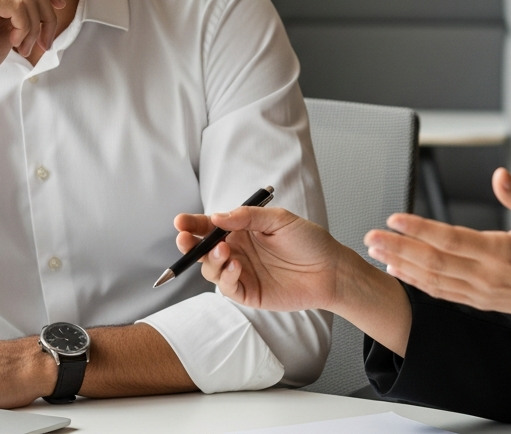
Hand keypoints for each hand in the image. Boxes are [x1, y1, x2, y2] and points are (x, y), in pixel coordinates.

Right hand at [174, 207, 346, 312]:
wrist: (329, 269)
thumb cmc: (308, 240)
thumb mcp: (279, 219)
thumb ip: (248, 217)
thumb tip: (217, 217)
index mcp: (241, 229)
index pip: (211, 226)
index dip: (194, 224)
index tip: (180, 222)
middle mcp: (238, 250)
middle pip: (204, 249)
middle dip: (190, 244)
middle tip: (185, 238)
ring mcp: (242, 272)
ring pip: (211, 269)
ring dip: (211, 259)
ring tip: (224, 250)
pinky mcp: (249, 293)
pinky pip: (228, 287)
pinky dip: (227, 277)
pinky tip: (235, 266)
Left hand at [364, 167, 510, 387]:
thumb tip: (498, 174)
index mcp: (501, 252)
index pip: (451, 239)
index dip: (420, 228)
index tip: (395, 217)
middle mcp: (487, 276)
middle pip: (433, 262)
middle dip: (399, 248)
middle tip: (370, 236)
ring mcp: (482, 292)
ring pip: (433, 280)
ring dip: (403, 265)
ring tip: (377, 252)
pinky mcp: (481, 302)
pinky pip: (443, 293)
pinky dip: (418, 283)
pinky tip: (400, 272)